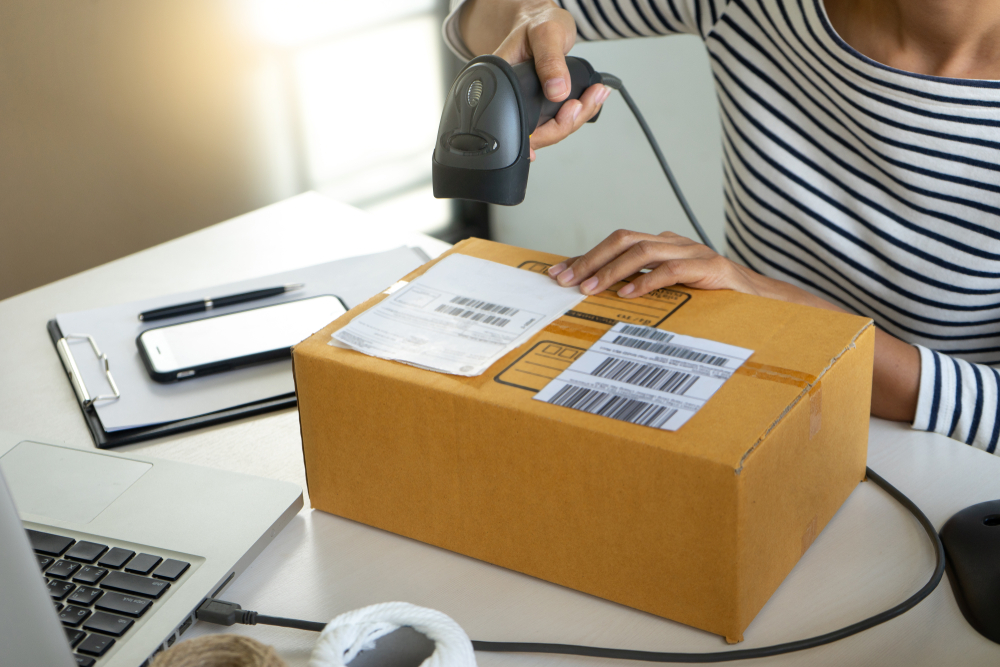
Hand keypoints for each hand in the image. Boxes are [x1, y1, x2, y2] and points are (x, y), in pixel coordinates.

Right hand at [459, 0, 610, 160]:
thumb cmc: (536, 23)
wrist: (541, 19)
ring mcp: (527, 106)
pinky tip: (593, 99)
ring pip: (551, 129)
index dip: (538, 136)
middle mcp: (513, 101)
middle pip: (538, 134)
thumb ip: (550, 60)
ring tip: (596, 95)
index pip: (517, 125)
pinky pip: (559, 119)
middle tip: (585, 102)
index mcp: (502, 86)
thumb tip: (557, 91)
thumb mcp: (545, 33)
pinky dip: (579, 111)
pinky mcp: (541, 106)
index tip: (563, 121)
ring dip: (577, 118)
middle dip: (566, 123)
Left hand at [548, 230, 762, 296]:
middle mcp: (674, 243)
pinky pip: (672, 270)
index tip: (558, 272)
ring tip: (591, 289)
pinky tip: (629, 294)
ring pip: (643, 250)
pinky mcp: (711, 268)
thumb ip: (640, 287)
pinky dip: (647, 281)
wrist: (763, 302)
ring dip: (612, 270)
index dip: (586, 256)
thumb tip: (600, 296)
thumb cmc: (713, 299)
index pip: (616, 243)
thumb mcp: (670, 292)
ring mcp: (693, 252)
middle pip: (624, 238)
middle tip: (567, 280)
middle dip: (591, 258)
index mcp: (663, 245)